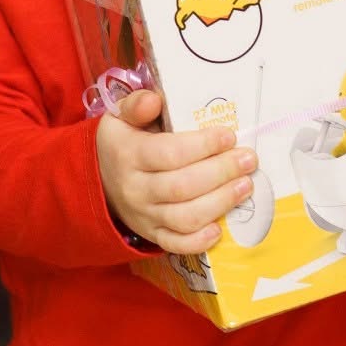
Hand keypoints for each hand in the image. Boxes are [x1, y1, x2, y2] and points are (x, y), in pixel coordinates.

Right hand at [95, 89, 256, 252]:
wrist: (97, 179)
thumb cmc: (121, 141)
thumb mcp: (120, 115)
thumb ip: (136, 104)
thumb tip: (153, 100)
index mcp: (129, 154)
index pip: (169, 153)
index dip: (203, 146)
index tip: (229, 135)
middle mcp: (135, 188)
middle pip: (182, 186)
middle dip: (221, 172)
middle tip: (248, 159)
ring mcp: (143, 215)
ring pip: (184, 217)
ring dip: (220, 203)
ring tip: (245, 185)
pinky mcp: (152, 234)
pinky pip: (176, 245)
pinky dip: (199, 241)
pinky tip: (220, 229)